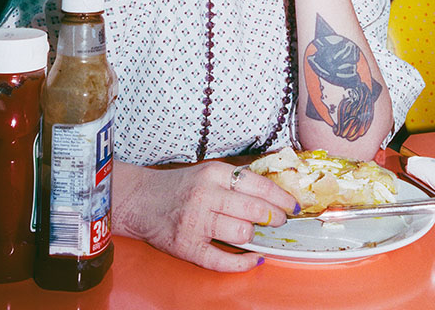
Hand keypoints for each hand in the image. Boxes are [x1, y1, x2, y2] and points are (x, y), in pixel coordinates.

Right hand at [112, 160, 297, 270]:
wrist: (141, 200)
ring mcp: (195, 223)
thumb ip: (237, 179)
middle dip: (274, 218)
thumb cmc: (180, 187)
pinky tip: (253, 258)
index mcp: (213, 174)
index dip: (281, 197)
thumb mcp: (208, 172)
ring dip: (255, 236)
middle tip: (280, 221)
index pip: (258, 185)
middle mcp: (205, 196)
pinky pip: (222, 260)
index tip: (292, 205)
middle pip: (254, 210)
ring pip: (241, 233)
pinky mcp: (187, 248)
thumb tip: (274, 190)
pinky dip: (243, 263)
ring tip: (256, 233)